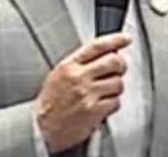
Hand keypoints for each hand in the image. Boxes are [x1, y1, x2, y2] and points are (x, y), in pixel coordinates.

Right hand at [35, 32, 130, 152]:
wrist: (42, 129)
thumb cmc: (51, 103)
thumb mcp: (59, 75)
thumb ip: (80, 63)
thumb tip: (105, 54)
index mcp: (69, 66)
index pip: (97, 47)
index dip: (115, 40)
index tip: (125, 39)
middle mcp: (79, 78)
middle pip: (113, 61)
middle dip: (120, 65)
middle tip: (118, 69)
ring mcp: (87, 95)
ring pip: (118, 83)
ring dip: (116, 87)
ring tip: (104, 92)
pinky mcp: (94, 111)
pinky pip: (116, 102)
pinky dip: (113, 103)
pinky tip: (102, 105)